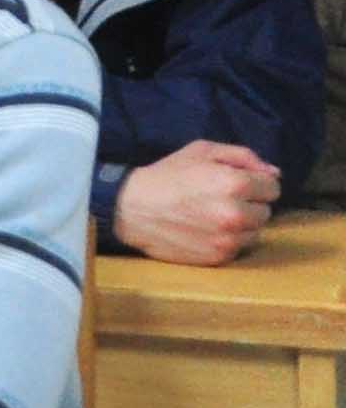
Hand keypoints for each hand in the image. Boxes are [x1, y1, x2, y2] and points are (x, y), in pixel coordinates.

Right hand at [114, 140, 279, 264]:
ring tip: (213, 215)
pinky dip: (228, 239)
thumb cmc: (167, 176)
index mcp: (235, 183)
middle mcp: (236, 213)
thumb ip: (243, 156)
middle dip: (249, 204)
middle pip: (266, 211)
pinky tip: (206, 229)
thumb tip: (274, 173)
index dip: (255, 183)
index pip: (273, 187)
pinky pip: (239, 247)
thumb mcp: (201, 151)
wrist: (132, 208)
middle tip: (221, 199)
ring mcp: (228, 238)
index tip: (236, 183)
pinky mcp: (219, 257)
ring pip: (255, 231)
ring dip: (241, 224)